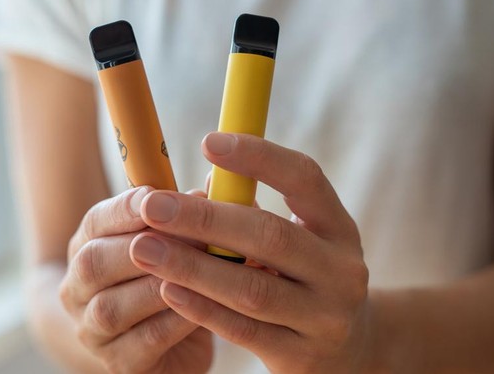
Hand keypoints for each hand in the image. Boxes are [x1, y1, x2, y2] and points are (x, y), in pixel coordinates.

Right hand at [59, 187, 212, 372]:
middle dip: (142, 246)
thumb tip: (216, 183)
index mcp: (87, 247)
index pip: (95, 222)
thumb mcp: (170, 244)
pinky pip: (143, 342)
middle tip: (191, 236)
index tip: (155, 196)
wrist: (154, 347)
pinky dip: (173, 322)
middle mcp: (78, 288)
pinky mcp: (119, 364)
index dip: (124, 209)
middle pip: (94, 263)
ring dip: (156, 285)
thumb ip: (187, 216)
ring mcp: (92, 330)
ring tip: (198, 271)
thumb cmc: (165, 282)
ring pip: (112, 307)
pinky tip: (201, 308)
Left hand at [129, 133, 370, 372]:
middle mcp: (341, 270)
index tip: (208, 141)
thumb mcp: (298, 240)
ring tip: (145, 248)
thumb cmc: (304, 279)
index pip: (305, 178)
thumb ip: (255, 212)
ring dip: (191, 266)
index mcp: (338, 227)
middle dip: (205, 218)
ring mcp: (325, 318)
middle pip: (270, 236)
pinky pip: (243, 330)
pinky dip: (202, 308)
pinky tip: (167, 289)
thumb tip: (204, 181)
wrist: (349, 350)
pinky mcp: (301, 358)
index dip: (258, 157)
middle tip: (153, 205)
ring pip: (251, 289)